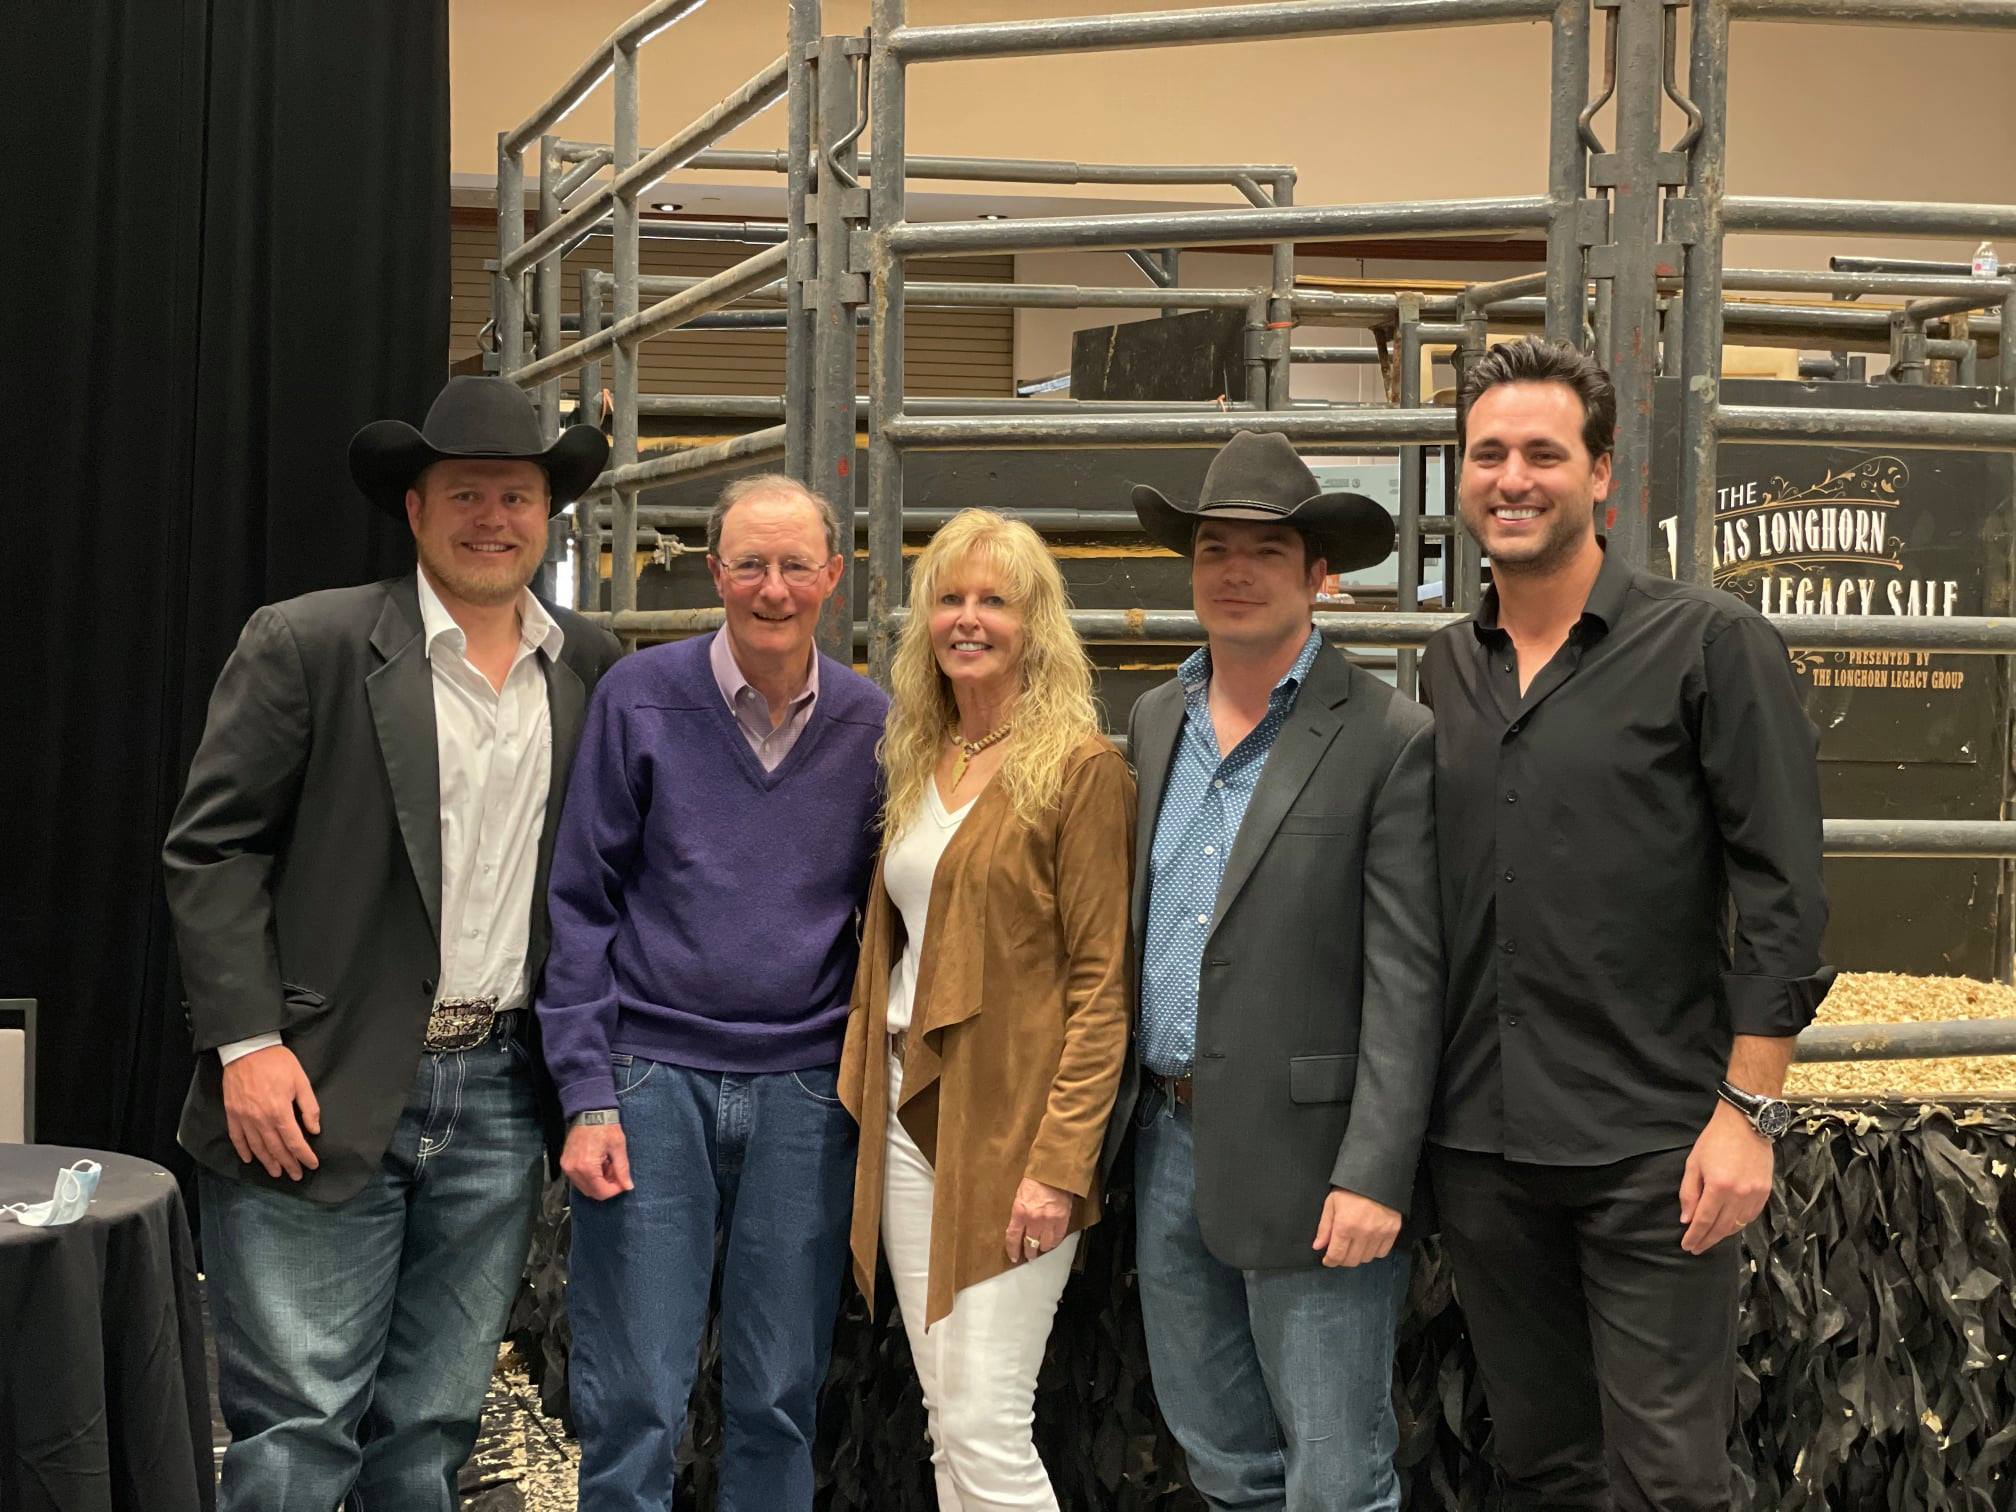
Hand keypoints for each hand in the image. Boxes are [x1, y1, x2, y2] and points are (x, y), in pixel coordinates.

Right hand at [221, 1045, 320, 1180]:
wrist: (248, 1049)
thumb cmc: (278, 1063)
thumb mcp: (301, 1081)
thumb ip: (309, 1108)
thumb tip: (314, 1130)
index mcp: (280, 1111)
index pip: (294, 1141)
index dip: (304, 1156)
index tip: (311, 1165)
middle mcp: (260, 1119)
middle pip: (276, 1148)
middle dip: (288, 1164)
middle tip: (296, 1176)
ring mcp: (244, 1118)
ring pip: (256, 1147)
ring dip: (267, 1162)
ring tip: (276, 1173)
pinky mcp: (232, 1113)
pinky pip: (237, 1137)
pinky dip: (243, 1150)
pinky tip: (250, 1159)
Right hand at [561, 1123, 633, 1200]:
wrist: (589, 1111)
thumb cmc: (605, 1126)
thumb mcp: (618, 1147)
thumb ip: (622, 1169)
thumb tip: (628, 1186)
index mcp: (587, 1167)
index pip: (601, 1192)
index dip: (614, 1190)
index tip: (623, 1182)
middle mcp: (574, 1170)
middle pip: (592, 1192)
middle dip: (606, 1186)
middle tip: (615, 1172)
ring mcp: (567, 1167)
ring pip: (584, 1187)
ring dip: (598, 1182)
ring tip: (607, 1166)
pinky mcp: (565, 1162)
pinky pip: (578, 1178)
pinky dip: (589, 1176)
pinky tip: (598, 1164)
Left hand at [1003, 1177, 1072, 1263]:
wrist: (1053, 1172)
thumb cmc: (1034, 1181)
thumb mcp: (1019, 1197)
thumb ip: (1019, 1213)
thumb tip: (1019, 1228)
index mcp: (1020, 1212)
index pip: (1013, 1237)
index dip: (1013, 1250)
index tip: (1014, 1257)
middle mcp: (1034, 1220)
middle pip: (1030, 1244)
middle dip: (1029, 1252)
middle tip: (1029, 1255)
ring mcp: (1049, 1221)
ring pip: (1045, 1244)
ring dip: (1042, 1248)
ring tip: (1041, 1248)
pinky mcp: (1062, 1219)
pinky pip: (1058, 1238)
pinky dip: (1055, 1242)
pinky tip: (1052, 1243)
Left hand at [1312, 1188, 1401, 1267]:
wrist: (1376, 1176)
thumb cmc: (1350, 1189)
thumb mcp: (1332, 1203)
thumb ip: (1324, 1227)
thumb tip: (1318, 1247)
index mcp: (1345, 1226)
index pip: (1337, 1255)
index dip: (1330, 1261)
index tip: (1328, 1260)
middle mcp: (1363, 1233)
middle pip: (1351, 1260)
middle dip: (1342, 1259)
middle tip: (1340, 1251)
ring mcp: (1379, 1234)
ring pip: (1366, 1258)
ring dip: (1358, 1255)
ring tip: (1354, 1245)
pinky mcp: (1392, 1232)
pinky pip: (1381, 1253)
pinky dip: (1373, 1251)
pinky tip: (1368, 1243)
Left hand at [1678, 1100, 1773, 1254]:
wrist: (1746, 1124)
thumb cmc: (1715, 1140)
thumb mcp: (1693, 1164)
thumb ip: (1689, 1193)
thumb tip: (1687, 1219)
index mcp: (1718, 1186)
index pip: (1704, 1221)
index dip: (1695, 1236)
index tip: (1686, 1246)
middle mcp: (1739, 1194)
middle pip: (1721, 1227)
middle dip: (1707, 1240)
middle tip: (1696, 1248)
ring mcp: (1755, 1194)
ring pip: (1738, 1225)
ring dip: (1723, 1235)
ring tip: (1710, 1238)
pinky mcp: (1765, 1192)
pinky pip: (1751, 1216)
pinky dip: (1739, 1224)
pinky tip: (1729, 1226)